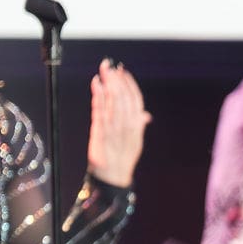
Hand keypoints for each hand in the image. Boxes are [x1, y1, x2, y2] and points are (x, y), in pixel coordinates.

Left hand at [86, 60, 149, 187]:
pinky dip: (99, 96)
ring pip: (113, 102)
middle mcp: (127, 127)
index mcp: (137, 127)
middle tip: (110, 65)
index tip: (123, 71)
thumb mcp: (134, 142)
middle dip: (117, 80)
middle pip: (124, 98)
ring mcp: (114, 130)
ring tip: (104, 70)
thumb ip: (139, 126)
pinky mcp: (101, 133)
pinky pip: (100, 111)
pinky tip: (97, 83)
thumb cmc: (122, 159)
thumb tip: (145, 115)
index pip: (136, 101)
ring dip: (108, 84)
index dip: (130, 84)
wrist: (113, 178)